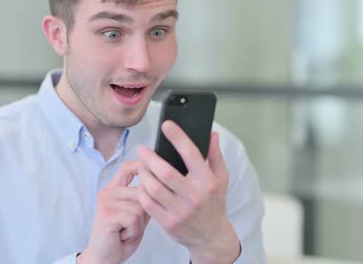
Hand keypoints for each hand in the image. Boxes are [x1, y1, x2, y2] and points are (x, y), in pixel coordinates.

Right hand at [78, 161, 149, 263]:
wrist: (104, 258)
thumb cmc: (121, 237)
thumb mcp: (135, 215)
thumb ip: (142, 200)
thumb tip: (158, 184)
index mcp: (113, 190)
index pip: (127, 168)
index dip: (142, 167)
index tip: (151, 169)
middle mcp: (107, 192)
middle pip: (142, 191)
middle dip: (145, 212)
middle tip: (130, 226)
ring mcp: (106, 202)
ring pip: (141, 206)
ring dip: (139, 224)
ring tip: (126, 231)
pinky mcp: (107, 213)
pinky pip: (134, 218)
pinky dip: (133, 231)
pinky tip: (122, 235)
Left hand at [137, 121, 239, 263]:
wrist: (211, 237)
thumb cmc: (214, 203)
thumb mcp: (221, 178)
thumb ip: (215, 155)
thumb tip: (211, 134)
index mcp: (208, 182)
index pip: (192, 154)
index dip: (178, 137)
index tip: (166, 125)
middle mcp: (194, 196)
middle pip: (165, 172)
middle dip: (150, 157)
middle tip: (141, 149)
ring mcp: (180, 211)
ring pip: (153, 187)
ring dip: (143, 173)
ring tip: (141, 165)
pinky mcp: (168, 223)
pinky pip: (148, 203)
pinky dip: (142, 190)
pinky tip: (142, 183)